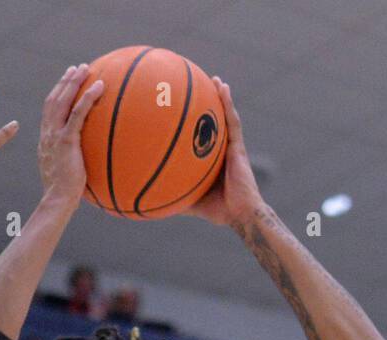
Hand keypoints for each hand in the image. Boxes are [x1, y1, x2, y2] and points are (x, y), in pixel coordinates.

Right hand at [38, 64, 104, 204]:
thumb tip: (87, 159)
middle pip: (53, 100)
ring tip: (85, 69)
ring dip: (74, 82)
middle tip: (76, 68)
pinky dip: (87, 97)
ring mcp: (55, 136)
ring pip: (62, 101)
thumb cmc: (64, 193)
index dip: (57, 94)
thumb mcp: (66, 171)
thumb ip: (72, 159)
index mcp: (46, 139)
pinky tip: (100, 86)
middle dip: (65, 82)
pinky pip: (78, 113)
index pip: (49, 110)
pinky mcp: (66, 140)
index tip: (66, 82)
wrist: (58, 199)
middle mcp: (47, 133)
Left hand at [182, 76, 264, 228]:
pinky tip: (223, 88)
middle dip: (207, 105)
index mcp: (210, 159)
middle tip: (195, 87)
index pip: (200, 138)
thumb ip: (172, 196)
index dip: (193, 124)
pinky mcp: (238, 146)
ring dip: (221, 98)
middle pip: (213, 124)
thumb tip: (147, 200)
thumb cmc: (217, 210)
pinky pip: (233, 121)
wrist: (240, 214)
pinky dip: (228, 103)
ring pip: (225, 117)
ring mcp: (231, 147)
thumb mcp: (188, 201)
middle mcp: (221, 150)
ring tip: (215, 80)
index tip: (180, 111)